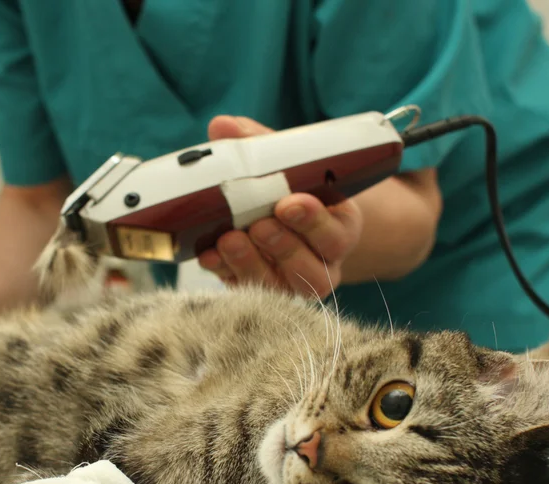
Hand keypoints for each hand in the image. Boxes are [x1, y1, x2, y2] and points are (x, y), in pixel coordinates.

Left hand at [197, 115, 362, 298]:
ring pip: (280, 287)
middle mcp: (321, 263)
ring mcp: (290, 283)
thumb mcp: (286, 163)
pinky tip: (209, 256)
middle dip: (282, 246)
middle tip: (259, 224)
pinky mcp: (260, 293)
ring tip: (230, 240)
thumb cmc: (291, 190)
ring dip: (252, 264)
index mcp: (338, 229)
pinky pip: (245, 291)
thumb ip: (260, 145)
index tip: (290, 203)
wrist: (286, 223)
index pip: (335, 233)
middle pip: (311, 268)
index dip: (314, 221)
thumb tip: (222, 126)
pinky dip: (226, 273)